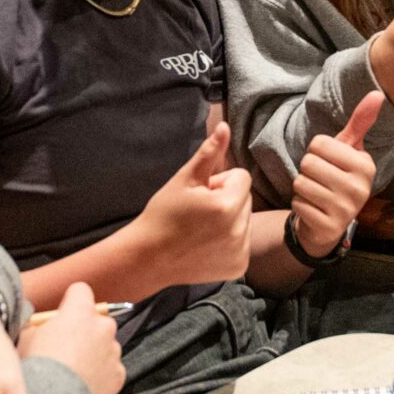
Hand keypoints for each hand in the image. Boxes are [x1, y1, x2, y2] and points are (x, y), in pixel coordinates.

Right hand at [21, 278, 124, 393]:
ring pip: (105, 345)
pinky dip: (100, 374)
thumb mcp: (27, 338)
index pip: (81, 290)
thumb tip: (42, 327)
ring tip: (73, 372)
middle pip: (96, 319)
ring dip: (93, 353)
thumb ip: (42, 326)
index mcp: (80, 312)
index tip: (62, 316)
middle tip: (65, 348)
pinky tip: (82, 385)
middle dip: (84, 330)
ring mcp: (114, 351)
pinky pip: (110, 368)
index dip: (70, 302)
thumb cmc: (36, 368)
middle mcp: (103, 327)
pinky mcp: (119, 374)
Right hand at [132, 121, 253, 283]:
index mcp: (227, 205)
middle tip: (198, 212)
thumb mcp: (184, 179)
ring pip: (245, 220)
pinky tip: (206, 245)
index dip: (219, 182)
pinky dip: (229, 241)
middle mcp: (239, 231)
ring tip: (200, 229)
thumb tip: (225, 126)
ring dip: (229, 220)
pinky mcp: (238, 267)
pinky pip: (243, 242)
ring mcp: (240, 252)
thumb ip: (209, 153)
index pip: (241, 177)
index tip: (199, 195)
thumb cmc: (163, 214)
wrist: (148, 257)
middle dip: (226, 199)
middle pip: (245, 198)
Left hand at [292, 93, 381, 258]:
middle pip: (308, 163)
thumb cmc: (337, 177)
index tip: (329, 163)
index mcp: (365, 165)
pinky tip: (314, 209)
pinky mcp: (329, 227)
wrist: (329, 222)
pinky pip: (298, 204)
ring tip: (317, 194)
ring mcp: (346, 210)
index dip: (317, 151)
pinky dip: (300, 205)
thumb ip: (359, 123)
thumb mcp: (348, 149)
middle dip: (308, 170)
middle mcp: (360, 188)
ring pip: (301, 183)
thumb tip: (377, 93)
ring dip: (303, 188)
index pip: (319, 143)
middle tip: (321, 180)